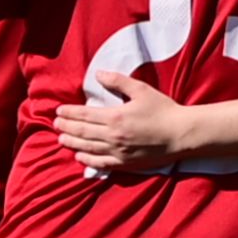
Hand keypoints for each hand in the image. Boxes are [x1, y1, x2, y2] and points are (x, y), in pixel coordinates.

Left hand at [48, 73, 194, 171]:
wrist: (181, 134)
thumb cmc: (163, 110)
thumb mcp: (141, 90)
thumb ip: (117, 81)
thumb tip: (98, 74)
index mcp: (115, 117)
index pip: (84, 115)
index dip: (69, 113)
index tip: (58, 111)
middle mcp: (113, 136)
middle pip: (82, 132)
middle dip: (66, 127)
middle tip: (55, 124)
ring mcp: (118, 152)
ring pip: (88, 148)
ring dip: (72, 143)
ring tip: (61, 139)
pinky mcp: (126, 163)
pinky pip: (101, 163)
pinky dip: (88, 160)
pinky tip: (80, 157)